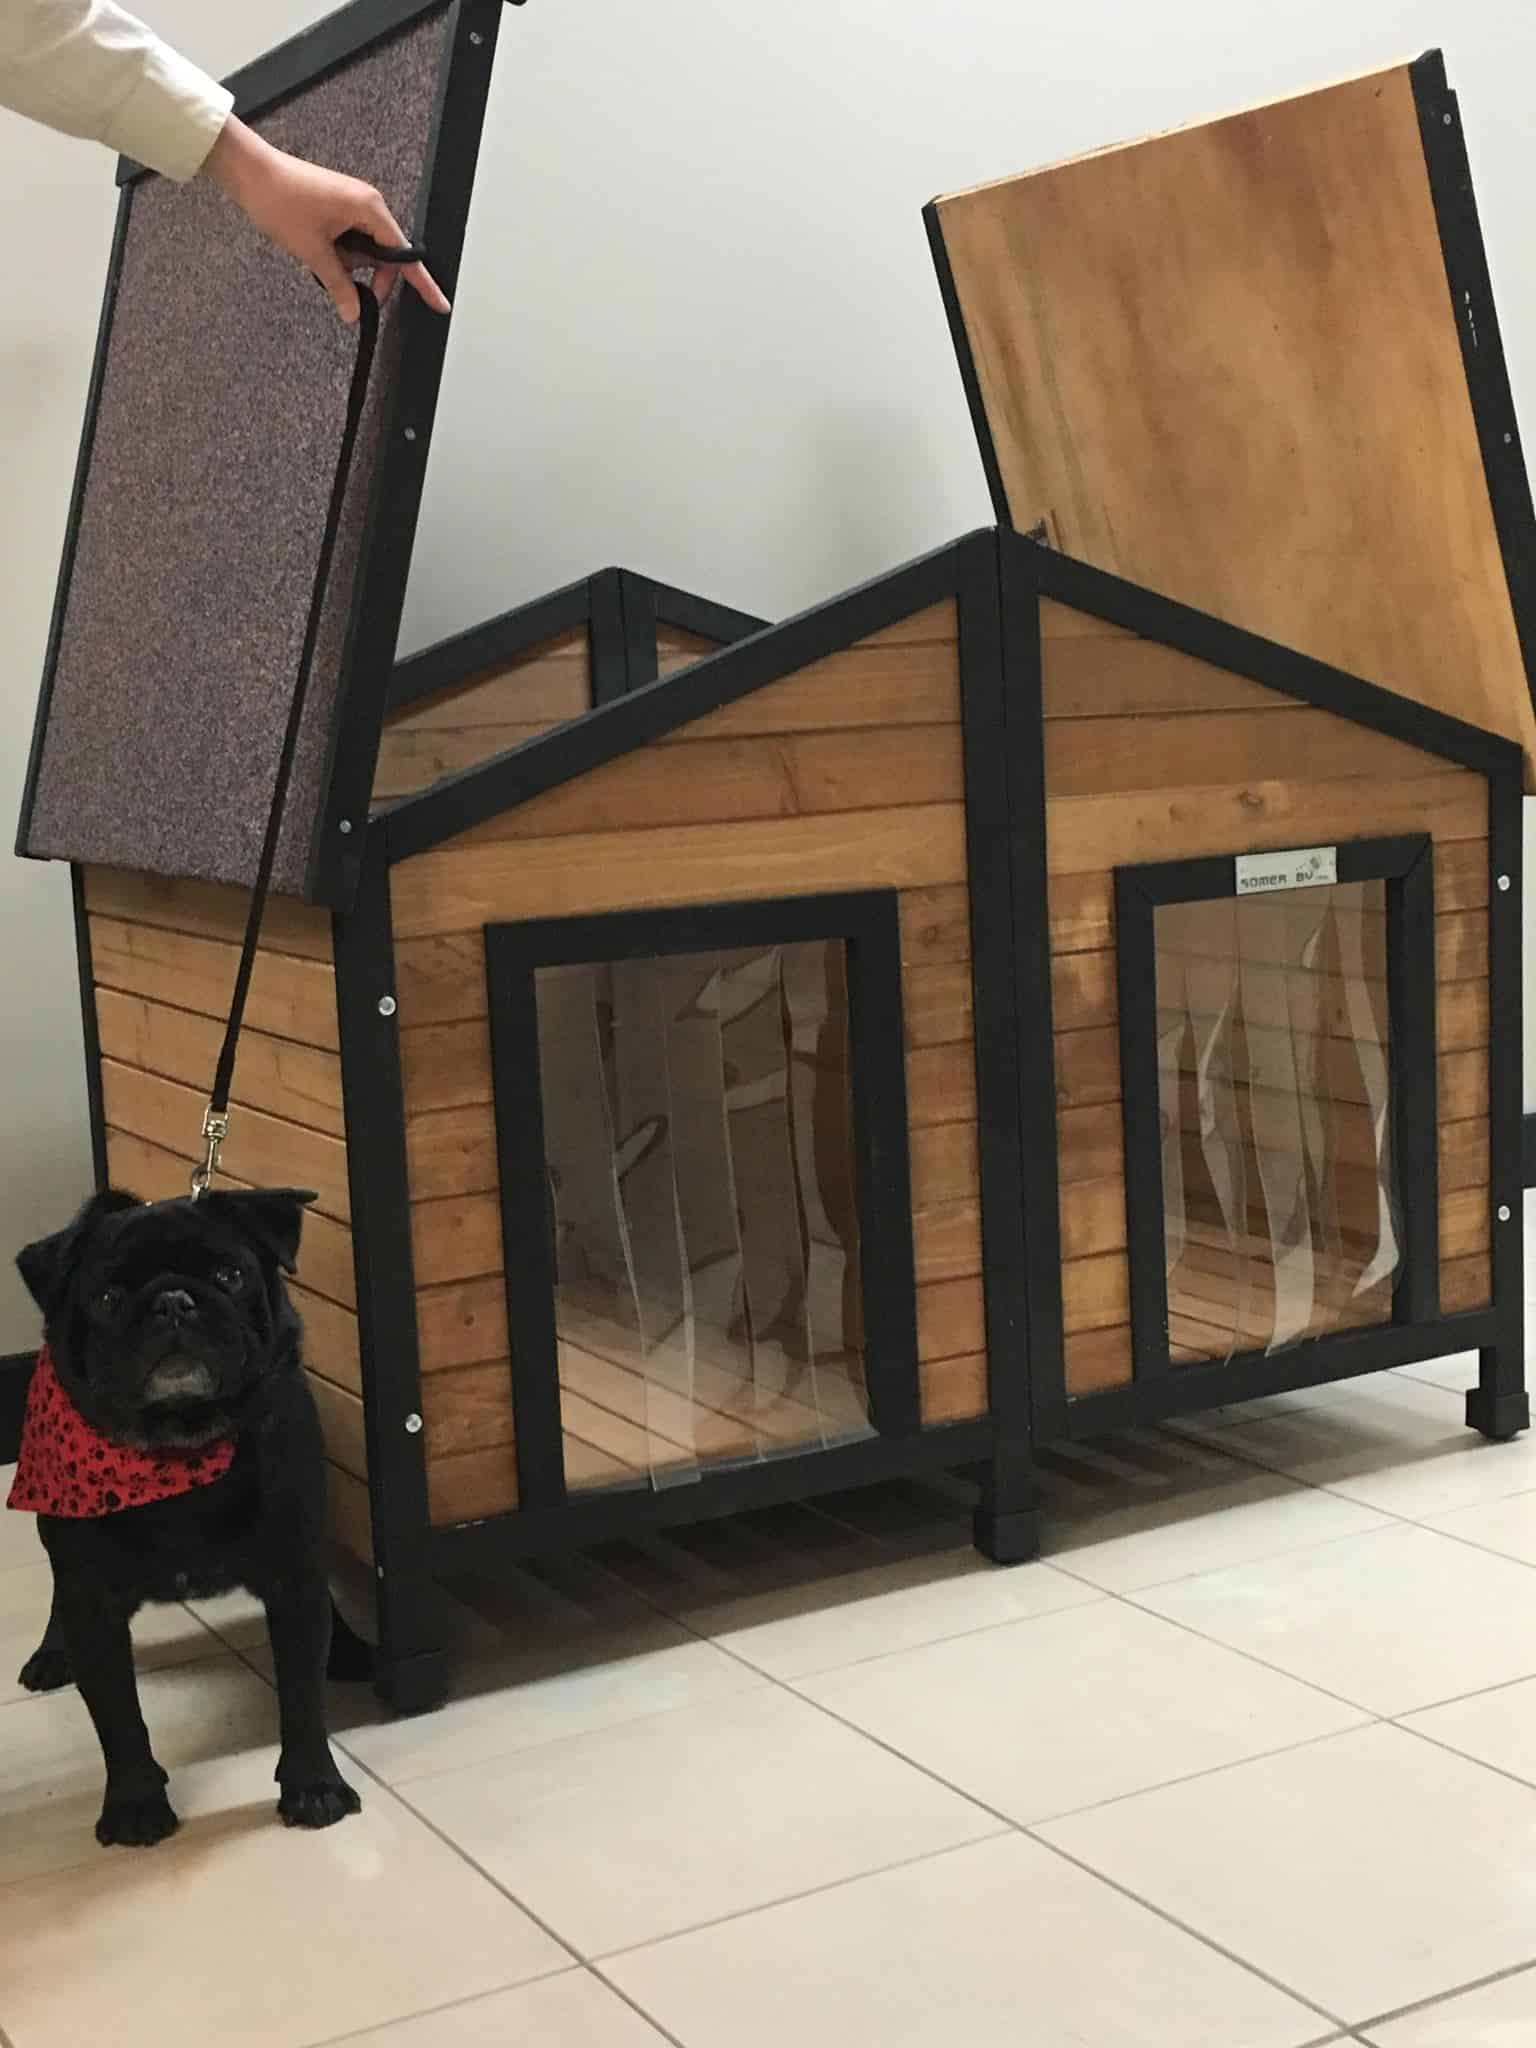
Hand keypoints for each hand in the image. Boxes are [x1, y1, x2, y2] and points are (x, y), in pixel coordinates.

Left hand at [201, 116, 449, 323]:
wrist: (250, 172)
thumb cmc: (280, 199)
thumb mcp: (313, 251)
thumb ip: (339, 285)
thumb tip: (354, 312)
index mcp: (369, 209)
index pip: (404, 255)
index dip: (422, 283)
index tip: (440, 304)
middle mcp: (367, 204)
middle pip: (385, 256)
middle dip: (368, 277)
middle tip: (346, 294)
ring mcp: (352, 204)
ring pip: (365, 251)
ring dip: (347, 264)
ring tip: (318, 257)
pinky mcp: (338, 207)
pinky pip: (350, 240)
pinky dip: (337, 253)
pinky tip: (317, 250)